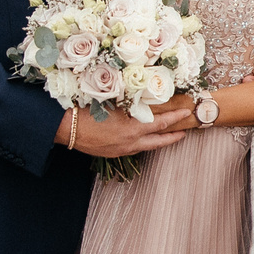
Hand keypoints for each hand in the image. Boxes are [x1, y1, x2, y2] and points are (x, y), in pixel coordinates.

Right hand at [58, 104, 192, 158]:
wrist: (66, 128)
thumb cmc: (87, 111)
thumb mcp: (113, 104)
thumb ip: (130, 105)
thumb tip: (143, 100)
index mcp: (132, 129)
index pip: (161, 123)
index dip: (175, 118)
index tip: (186, 112)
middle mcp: (130, 143)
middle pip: (158, 142)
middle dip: (173, 137)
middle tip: (184, 133)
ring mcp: (121, 150)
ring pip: (146, 148)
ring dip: (157, 141)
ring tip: (165, 136)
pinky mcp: (113, 154)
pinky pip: (133, 150)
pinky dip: (141, 144)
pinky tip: (142, 140)